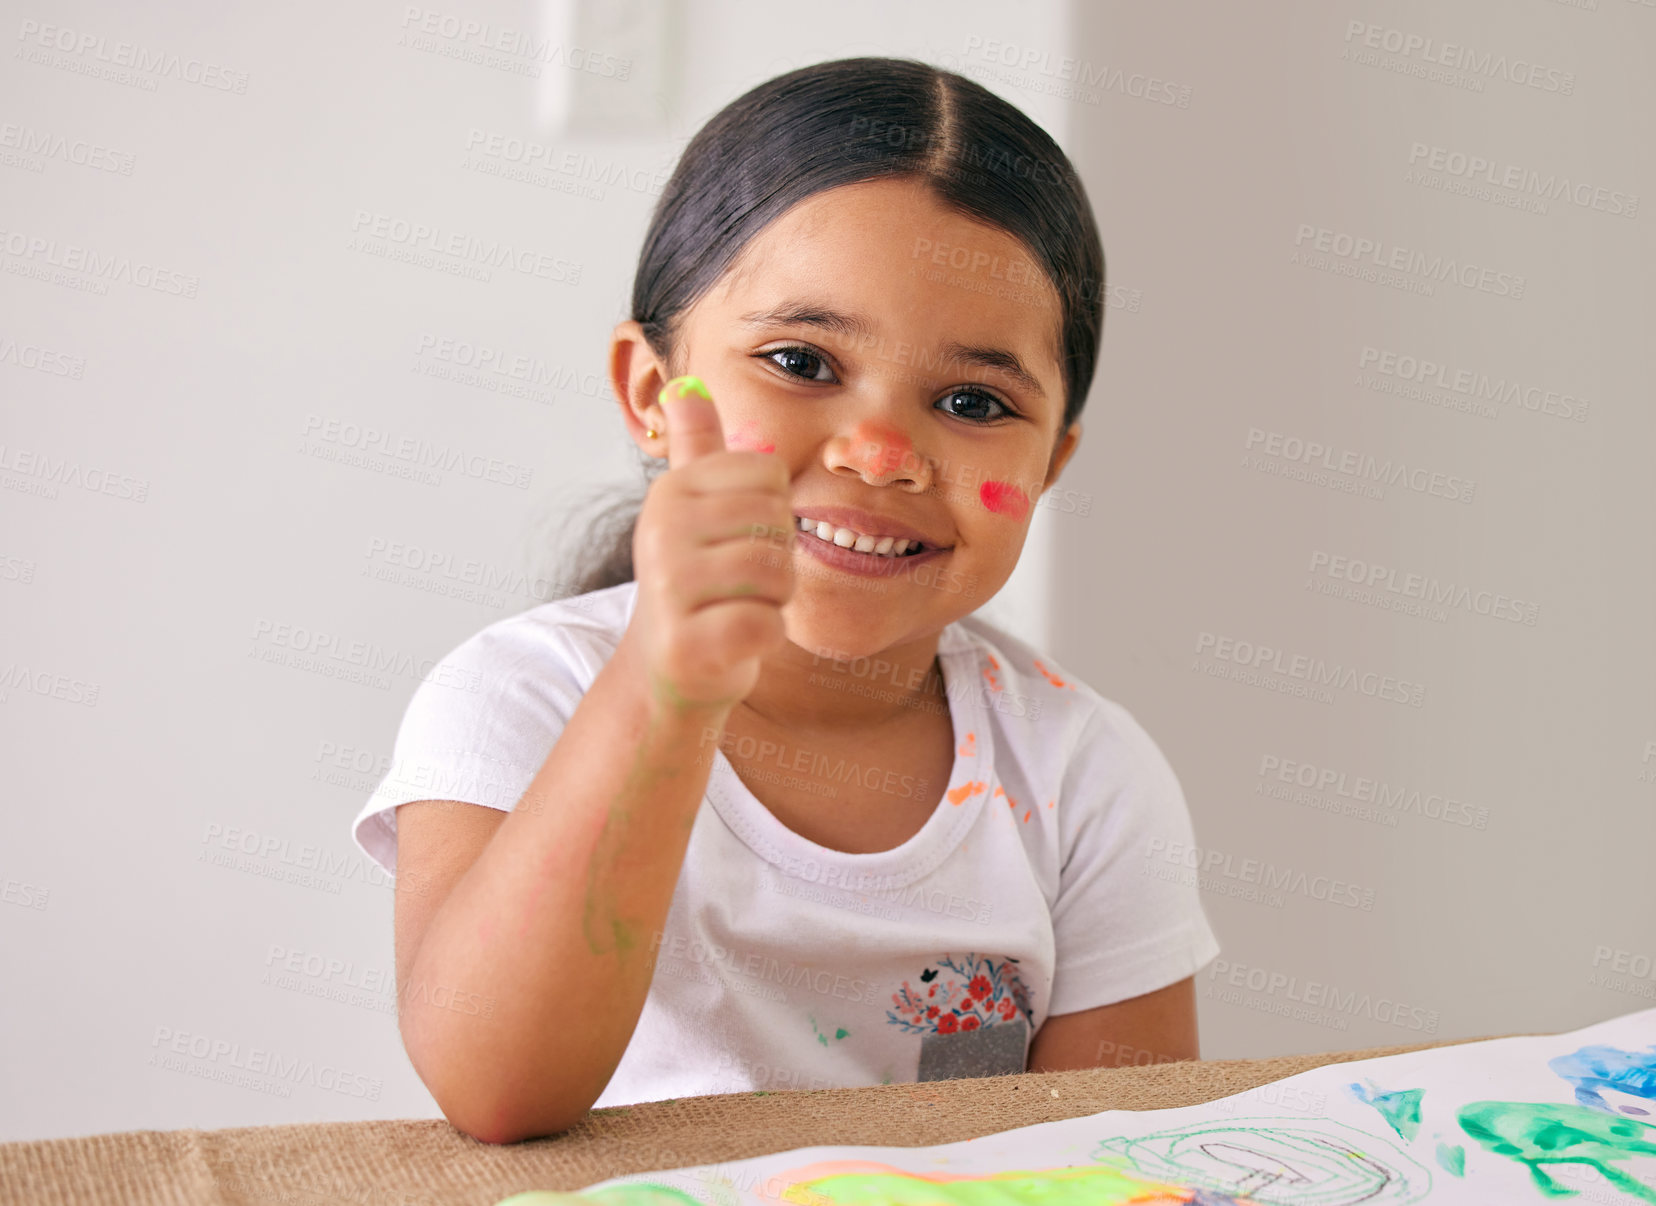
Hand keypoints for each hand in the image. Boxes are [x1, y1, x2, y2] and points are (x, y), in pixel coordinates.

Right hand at [626, 376, 794, 712]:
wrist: (668, 668)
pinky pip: (765, 625)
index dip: (772, 512)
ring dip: (773, 598)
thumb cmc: (694, 581)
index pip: (770, 475)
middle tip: (741, 582)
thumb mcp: (691, 506)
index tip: (738, 537)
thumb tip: (684, 384)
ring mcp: (668, 589)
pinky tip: (734, 639)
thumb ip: (693, 446)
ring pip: (775, 573)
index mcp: (671, 491)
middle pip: (777, 523)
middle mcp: (660, 531)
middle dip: (776, 558)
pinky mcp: (685, 643)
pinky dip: (764, 637)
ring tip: (738, 606)